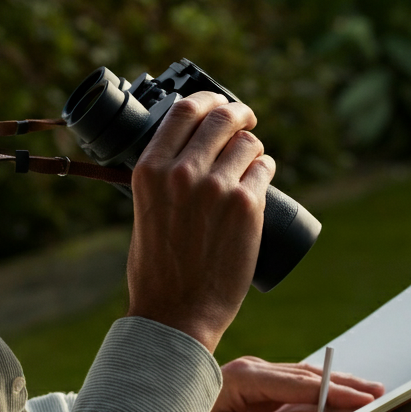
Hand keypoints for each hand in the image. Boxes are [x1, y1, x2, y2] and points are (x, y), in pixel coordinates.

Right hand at [126, 91, 274, 352]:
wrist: (177, 312)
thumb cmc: (158, 269)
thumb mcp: (145, 211)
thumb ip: (161, 179)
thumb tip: (188, 152)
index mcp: (149, 170)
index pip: (184, 110)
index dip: (208, 99)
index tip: (219, 103)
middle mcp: (181, 172)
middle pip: (222, 118)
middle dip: (239, 115)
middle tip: (246, 122)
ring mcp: (216, 188)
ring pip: (249, 144)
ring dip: (254, 148)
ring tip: (252, 162)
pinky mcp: (246, 206)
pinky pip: (264, 171)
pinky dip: (265, 171)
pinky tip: (261, 178)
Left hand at [182, 356, 384, 411]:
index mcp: (244, 379)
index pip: (300, 385)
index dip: (334, 393)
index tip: (364, 398)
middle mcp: (249, 370)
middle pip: (305, 375)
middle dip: (342, 383)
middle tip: (377, 391)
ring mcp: (250, 375)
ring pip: (299, 377)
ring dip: (331, 383)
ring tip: (364, 389)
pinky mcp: (250, 385)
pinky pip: (289, 385)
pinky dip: (314, 388)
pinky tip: (332, 390)